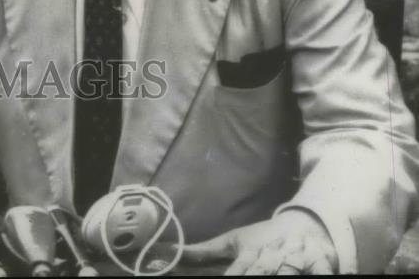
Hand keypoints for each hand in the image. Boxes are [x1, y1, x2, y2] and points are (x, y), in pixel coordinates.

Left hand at [179, 209, 337, 275]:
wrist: (304, 223)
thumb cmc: (264, 238)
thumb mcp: (234, 243)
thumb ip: (203, 252)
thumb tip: (171, 252)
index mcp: (250, 253)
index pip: (237, 272)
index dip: (233, 277)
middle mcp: (272, 257)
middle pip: (261, 273)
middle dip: (254, 277)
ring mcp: (297, 260)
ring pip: (289, 272)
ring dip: (283, 275)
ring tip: (273, 276)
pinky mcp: (322, 263)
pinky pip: (324, 272)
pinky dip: (321, 273)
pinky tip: (319, 275)